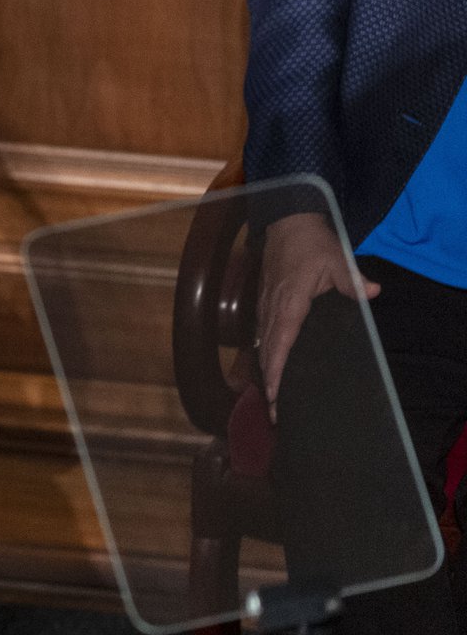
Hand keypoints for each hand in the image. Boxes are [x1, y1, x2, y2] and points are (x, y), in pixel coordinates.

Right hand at [258, 211, 378, 418]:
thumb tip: (373, 293)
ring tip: (270, 398)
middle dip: (268, 383)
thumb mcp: (336, 258)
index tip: (274, 396)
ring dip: (265, 372)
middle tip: (273, 413)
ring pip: (262, 345)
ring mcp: (266, 306)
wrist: (286, 222)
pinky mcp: (265, 303)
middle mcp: (272, 309)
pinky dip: (264, 355)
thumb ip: (352, 279)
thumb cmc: (311, 242)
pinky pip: (262, 334)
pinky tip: (269, 366)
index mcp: (289, 303)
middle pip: (267, 352)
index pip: (280, 343)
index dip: (276, 371)